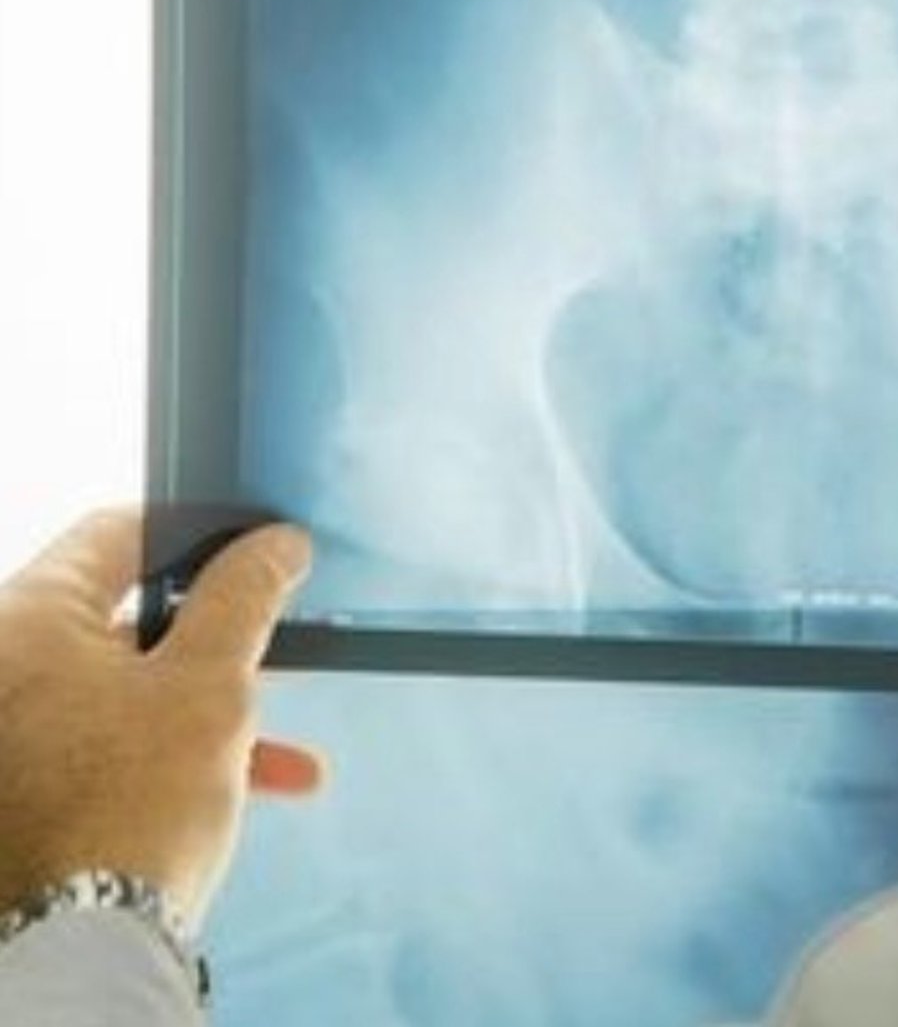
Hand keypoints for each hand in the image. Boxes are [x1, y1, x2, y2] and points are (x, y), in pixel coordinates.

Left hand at [0, 509, 323, 928]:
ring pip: (121, 694)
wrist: (74, 954)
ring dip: (205, 714)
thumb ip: (245, 597)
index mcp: (25, 620)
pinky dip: (166, 757)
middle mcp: (0, 670)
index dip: (201, 535)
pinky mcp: (18, 794)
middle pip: (124, 620)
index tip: (260, 551)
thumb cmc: (129, 810)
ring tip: (280, 755)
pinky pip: (99, 747)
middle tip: (277, 655)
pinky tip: (241, 787)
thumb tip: (272, 542)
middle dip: (216, 647)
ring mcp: (6, 736)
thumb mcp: (211, 683)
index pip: (117, 532)